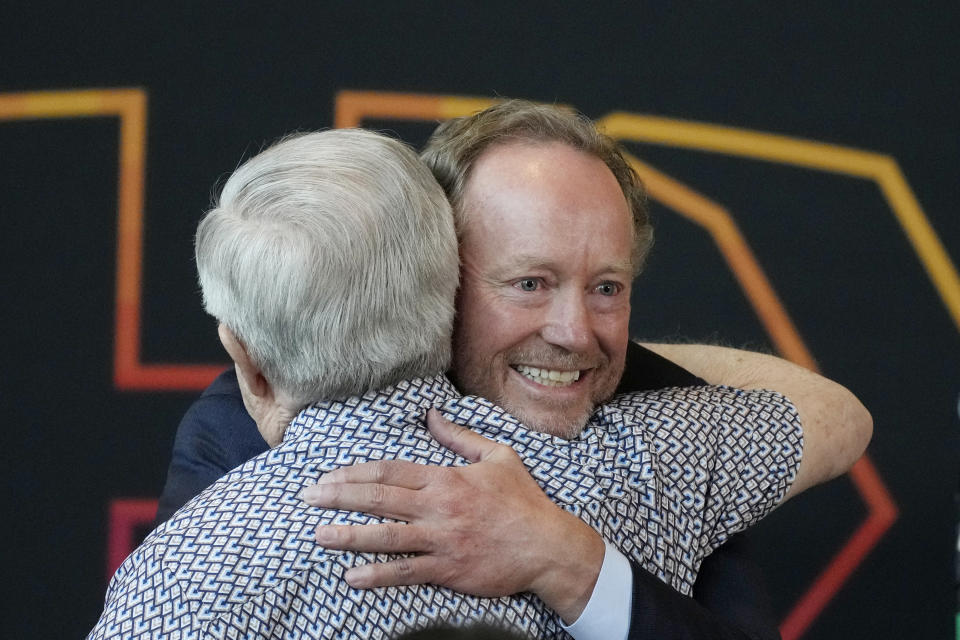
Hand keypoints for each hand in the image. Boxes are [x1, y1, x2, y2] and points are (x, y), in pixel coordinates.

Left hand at [301, 409, 604, 622]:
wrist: (548, 546)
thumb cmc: (524, 500)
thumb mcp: (497, 457)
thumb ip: (460, 437)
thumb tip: (432, 415)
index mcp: (447, 478)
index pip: (391, 470)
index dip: (356, 472)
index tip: (329, 476)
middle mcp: (439, 507)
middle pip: (379, 498)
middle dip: (339, 496)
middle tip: (308, 497)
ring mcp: (441, 540)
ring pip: (386, 536)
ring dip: (349, 534)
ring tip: (319, 534)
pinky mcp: (447, 569)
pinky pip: (405, 571)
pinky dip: (377, 574)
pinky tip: (352, 576)